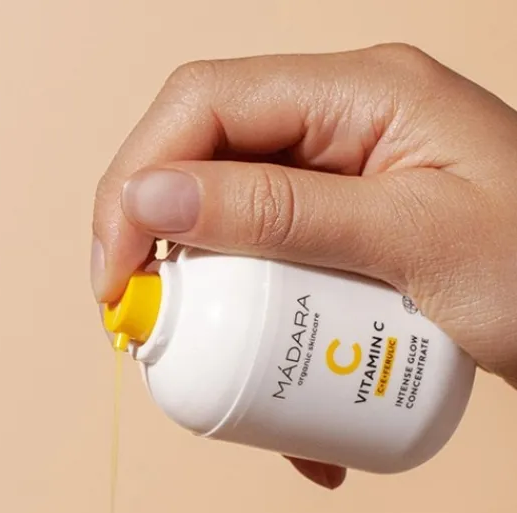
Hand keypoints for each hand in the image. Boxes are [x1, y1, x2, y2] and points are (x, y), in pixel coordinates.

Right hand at [92, 43, 516, 487]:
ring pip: (222, 223)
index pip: (202, 104)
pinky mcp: (336, 235)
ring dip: (204, 304)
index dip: (135, 182)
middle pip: (197, 160)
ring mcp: (336, 180)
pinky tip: (274, 405)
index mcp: (359, 93)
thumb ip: (276, 211)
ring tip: (208, 378)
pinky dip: (250, 338)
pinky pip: (263, 270)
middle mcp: (337, 124)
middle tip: (143, 327)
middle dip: (153, 245)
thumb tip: (148, 198)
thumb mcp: (409, 242)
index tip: (116, 276)